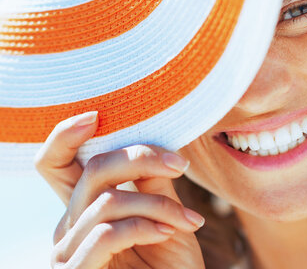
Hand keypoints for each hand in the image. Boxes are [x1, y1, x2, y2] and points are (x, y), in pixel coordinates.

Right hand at [34, 111, 205, 268]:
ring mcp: (69, 253)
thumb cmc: (170, 264)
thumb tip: (153, 144)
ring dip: (158, 204)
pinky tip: (168, 233)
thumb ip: (154, 183)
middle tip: (179, 164)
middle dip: (141, 158)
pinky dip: (145, 225)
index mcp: (85, 206)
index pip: (56, 164)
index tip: (95, 115)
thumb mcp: (167, 215)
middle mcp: (69, 226)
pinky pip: (107, 233)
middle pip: (92, 171)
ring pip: (109, 201)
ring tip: (188, 219)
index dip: (64, 136)